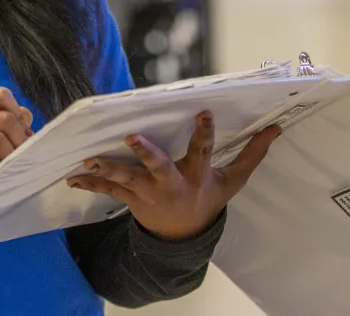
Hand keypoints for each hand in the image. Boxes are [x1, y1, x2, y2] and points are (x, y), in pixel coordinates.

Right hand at [0, 87, 33, 211]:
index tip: (21, 127)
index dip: (17, 110)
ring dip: (13, 153)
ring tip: (14, 161)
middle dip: (20, 135)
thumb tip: (26, 116)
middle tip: (24, 149)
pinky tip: (2, 173)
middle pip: (4, 119)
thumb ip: (2, 119)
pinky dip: (3, 170)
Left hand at [67, 113, 280, 240]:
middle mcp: (171, 184)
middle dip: (145, 153)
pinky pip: (108, 190)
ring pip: (126, 179)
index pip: (203, 150)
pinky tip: (72, 176)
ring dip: (107, 169)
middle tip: (131, 137)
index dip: (204, 133)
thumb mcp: (232, 181)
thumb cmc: (207, 199)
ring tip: (88, 159)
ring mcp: (149, 193)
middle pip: (158, 166)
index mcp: (197, 175)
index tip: (203, 112)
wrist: (182, 238)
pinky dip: (90, 183)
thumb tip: (277, 128)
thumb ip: (252, 154)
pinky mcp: (131, 199)